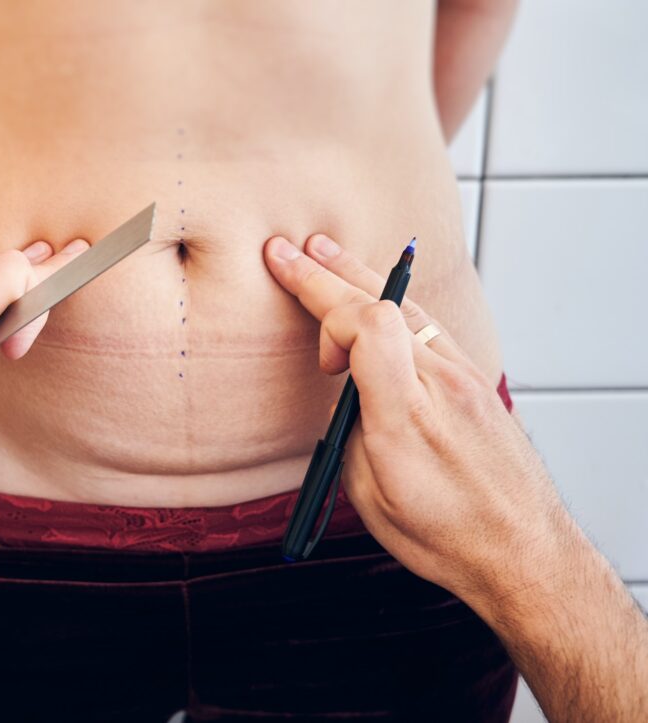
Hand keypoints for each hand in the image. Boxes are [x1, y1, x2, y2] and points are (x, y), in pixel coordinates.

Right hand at [263, 234, 570, 609]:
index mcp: (404, 414)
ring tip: (325, 254)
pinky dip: (394, 301)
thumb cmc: (445, 536)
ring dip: (361, 277)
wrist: (524, 550)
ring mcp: (465, 377)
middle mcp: (441, 383)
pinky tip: (377, 294)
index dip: (328, 314)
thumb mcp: (369, 494)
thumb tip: (346, 394)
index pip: (370, 323)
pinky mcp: (477, 381)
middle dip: (327, 272)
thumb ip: (350, 430)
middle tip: (287, 251)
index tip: (318, 356)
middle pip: (383, 301)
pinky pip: (430, 324)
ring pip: (409, 305)